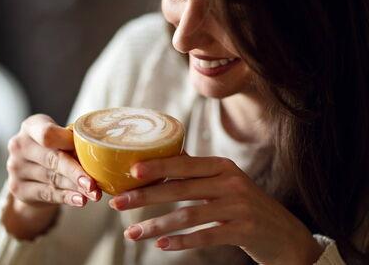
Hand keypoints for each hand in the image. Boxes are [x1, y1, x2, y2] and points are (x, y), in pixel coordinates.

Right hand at [3, 114, 101, 239]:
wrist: (31, 174)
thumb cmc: (53, 150)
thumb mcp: (60, 140)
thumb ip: (74, 142)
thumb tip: (100, 152)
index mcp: (31, 127)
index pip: (47, 134)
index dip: (67, 142)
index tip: (86, 149)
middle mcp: (19, 145)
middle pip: (52, 159)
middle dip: (76, 172)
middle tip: (94, 184)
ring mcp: (15, 167)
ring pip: (52, 179)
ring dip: (76, 188)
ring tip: (94, 194)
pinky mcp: (17, 188)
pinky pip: (47, 194)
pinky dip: (66, 197)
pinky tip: (80, 200)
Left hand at [109, 155, 322, 264]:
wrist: (284, 234)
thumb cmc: (246, 205)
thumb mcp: (225, 181)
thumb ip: (197, 171)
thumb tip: (164, 156)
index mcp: (222, 166)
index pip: (183, 163)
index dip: (157, 166)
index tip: (130, 172)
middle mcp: (230, 182)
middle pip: (180, 188)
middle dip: (145, 196)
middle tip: (118, 204)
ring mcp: (238, 207)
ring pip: (188, 215)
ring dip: (156, 225)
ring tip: (132, 233)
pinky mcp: (243, 230)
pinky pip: (206, 235)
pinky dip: (181, 241)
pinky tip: (161, 245)